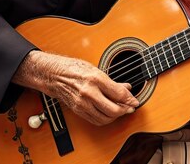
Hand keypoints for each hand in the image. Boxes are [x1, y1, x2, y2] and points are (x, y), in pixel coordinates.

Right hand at [13, 51, 139, 125]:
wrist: (54, 75)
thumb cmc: (74, 68)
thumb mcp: (96, 70)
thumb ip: (113, 82)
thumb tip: (127, 88)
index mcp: (95, 79)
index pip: (119, 94)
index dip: (130, 99)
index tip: (135, 101)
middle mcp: (89, 93)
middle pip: (113, 110)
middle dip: (125, 110)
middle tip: (130, 107)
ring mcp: (82, 103)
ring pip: (105, 118)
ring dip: (116, 116)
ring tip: (121, 110)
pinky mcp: (78, 110)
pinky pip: (96, 120)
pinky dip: (105, 119)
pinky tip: (110, 114)